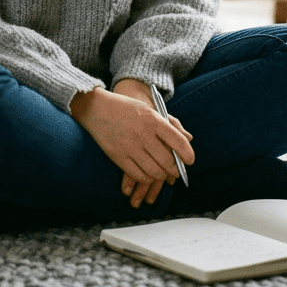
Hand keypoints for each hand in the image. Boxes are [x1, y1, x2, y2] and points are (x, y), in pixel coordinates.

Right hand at [70, 79, 193, 208]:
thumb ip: (169, 124)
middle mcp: (143, 133)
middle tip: (177, 170)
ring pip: (154, 171)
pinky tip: (148, 174)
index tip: (190, 160)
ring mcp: (130, 146)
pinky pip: (138, 175)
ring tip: (163, 173)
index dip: (187, 154)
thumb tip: (189, 138)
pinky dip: (147, 178)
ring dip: (162, 175)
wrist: (96, 108)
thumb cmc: (126, 108)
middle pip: (167, 161)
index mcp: (153, 119)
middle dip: (175, 169)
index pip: (178, 140)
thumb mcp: (149, 109)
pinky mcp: (118, 156)